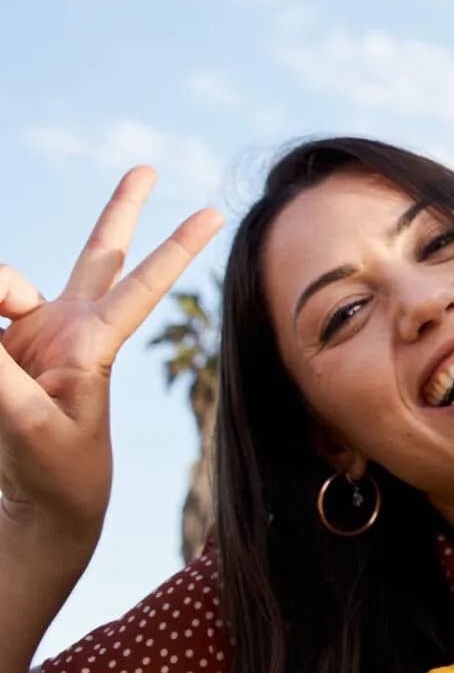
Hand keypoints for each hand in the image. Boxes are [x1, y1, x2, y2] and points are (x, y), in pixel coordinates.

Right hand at [0, 167, 222, 538]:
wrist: (46, 502)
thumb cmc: (55, 468)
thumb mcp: (27, 426)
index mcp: (95, 344)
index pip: (139, 285)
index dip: (173, 248)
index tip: (213, 215)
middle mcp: (70, 326)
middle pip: (99, 254)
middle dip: (122, 210)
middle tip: (149, 169)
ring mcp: (34, 331)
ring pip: (8, 279)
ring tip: (2, 352)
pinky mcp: (1, 345)